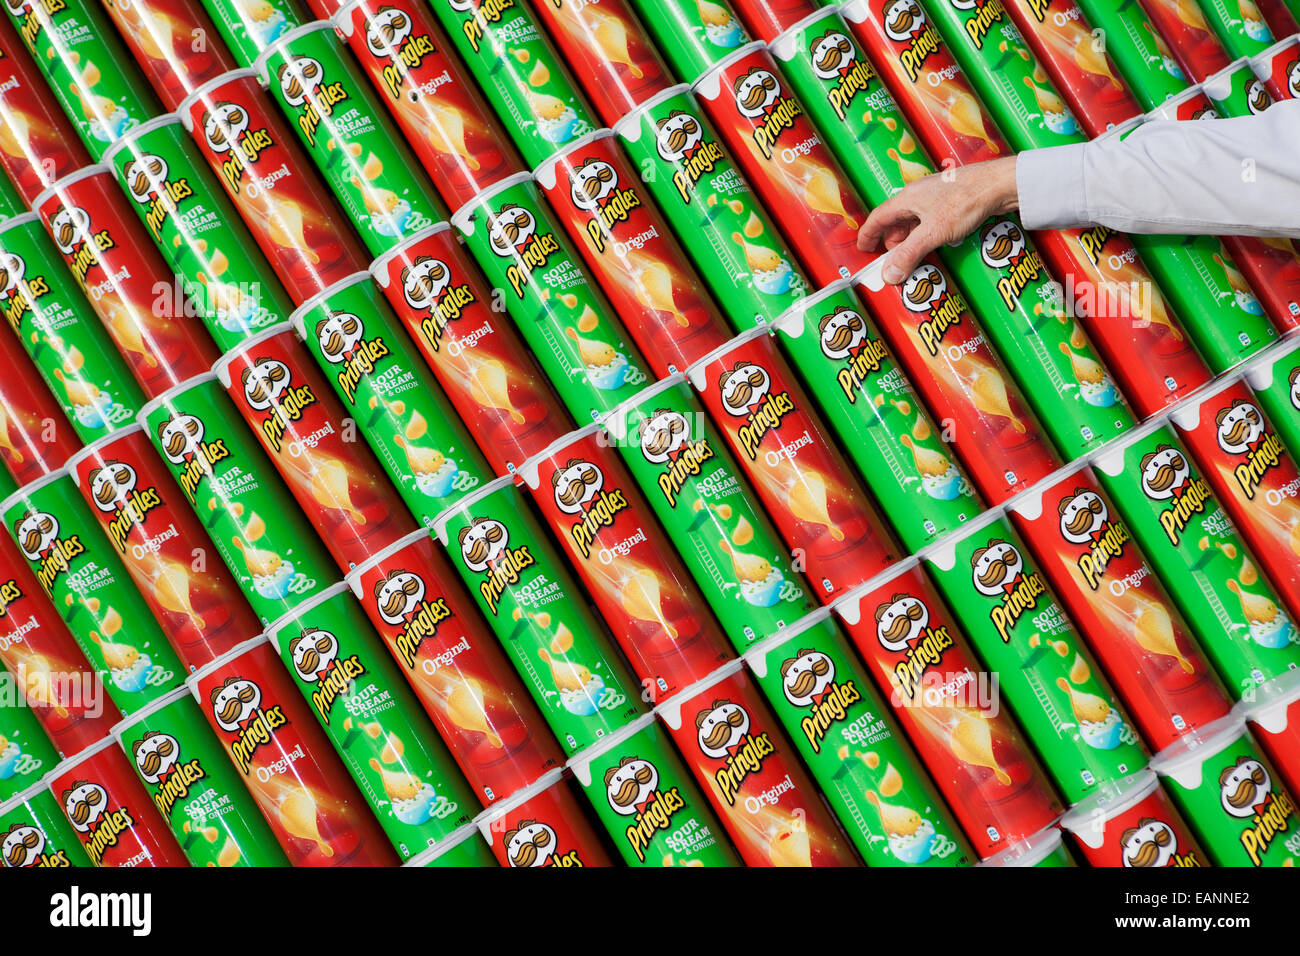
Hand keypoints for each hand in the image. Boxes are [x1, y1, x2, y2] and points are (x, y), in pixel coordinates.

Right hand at [858, 157, 1019, 283]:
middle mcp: (918, 195)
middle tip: (893, 260)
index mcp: (907, 198)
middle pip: (896, 220)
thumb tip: (889, 275)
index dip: (868, 235)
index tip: (864, 250)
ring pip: (914, 220)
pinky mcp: (952, 200)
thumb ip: (909, 254)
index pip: (878, 218)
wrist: (1000, 184)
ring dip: (911, 239)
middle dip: (892, 242)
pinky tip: (937, 243)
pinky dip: (927, 234)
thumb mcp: (933, 232)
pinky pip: (931, 220)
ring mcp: (936, 197)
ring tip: (915, 255)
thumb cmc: (966, 200)